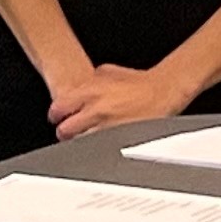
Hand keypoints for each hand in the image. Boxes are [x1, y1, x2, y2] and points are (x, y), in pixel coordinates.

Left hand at [50, 62, 190, 140]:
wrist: (164, 91)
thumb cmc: (141, 82)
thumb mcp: (109, 72)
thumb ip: (89, 79)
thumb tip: (77, 85)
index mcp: (90, 92)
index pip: (57, 109)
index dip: (55, 116)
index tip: (57, 118)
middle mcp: (96, 110)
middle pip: (65, 130)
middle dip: (65, 132)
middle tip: (69, 132)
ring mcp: (108, 127)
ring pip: (80, 143)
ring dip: (80, 142)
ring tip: (85, 139)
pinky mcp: (120, 139)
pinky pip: (99, 149)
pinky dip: (96, 148)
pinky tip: (100, 145)